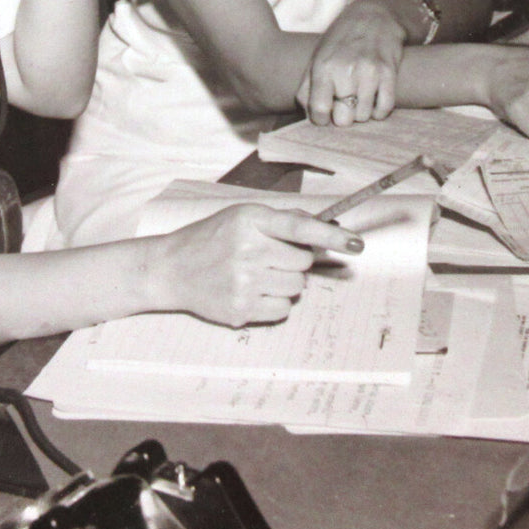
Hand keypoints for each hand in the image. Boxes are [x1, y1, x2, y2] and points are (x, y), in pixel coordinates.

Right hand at [150, 203, 363, 327]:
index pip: (299, 228)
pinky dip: (274, 303)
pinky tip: (251, 292)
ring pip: (296, 288)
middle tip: (269, 258)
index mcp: (249, 220)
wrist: (172, 268)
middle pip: (303, 262)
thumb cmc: (211, 238)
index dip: (331, 236)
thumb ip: (282, 221)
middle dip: (293, 261)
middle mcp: (247, 250)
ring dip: (285, 283)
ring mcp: (243, 283)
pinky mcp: (241, 310)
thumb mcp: (241, 217)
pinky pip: (283, 311)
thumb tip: (327, 228)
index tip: (356, 244)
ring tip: (256, 274)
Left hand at [297, 0, 408, 126]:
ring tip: (359, 97)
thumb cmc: (341, 41)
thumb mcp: (317, 58)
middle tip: (344, 104)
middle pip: (343, 119)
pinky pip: (384, 108)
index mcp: (323, 67)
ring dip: (361, 111)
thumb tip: (309, 115)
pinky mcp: (389, 73)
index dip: (321, 119)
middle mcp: (345, 70)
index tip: (325, 115)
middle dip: (343, 116)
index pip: (319, 110)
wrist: (373, 17)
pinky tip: (374, 100)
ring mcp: (369, 72)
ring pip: (364, 116)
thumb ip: (307, 88)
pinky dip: (379, 110)